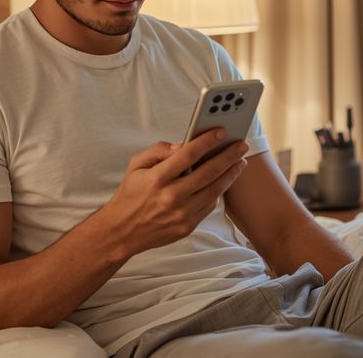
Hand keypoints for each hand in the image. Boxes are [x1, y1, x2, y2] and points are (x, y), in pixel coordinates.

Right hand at [97, 128, 249, 255]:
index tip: (221, 131)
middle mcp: (171, 197)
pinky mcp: (187, 227)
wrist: (122, 231)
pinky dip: (218, 192)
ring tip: (240, 162)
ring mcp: (181, 214)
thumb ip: (159, 151)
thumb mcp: (136, 165)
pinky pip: (208, 206)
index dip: (207, 141)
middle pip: (208, 172)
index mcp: (157, 179)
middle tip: (241, 145)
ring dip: (230, 175)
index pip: (188, 155)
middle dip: (228, 156)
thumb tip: (184, 145)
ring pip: (214, 191)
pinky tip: (224, 181)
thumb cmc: (130, 194)